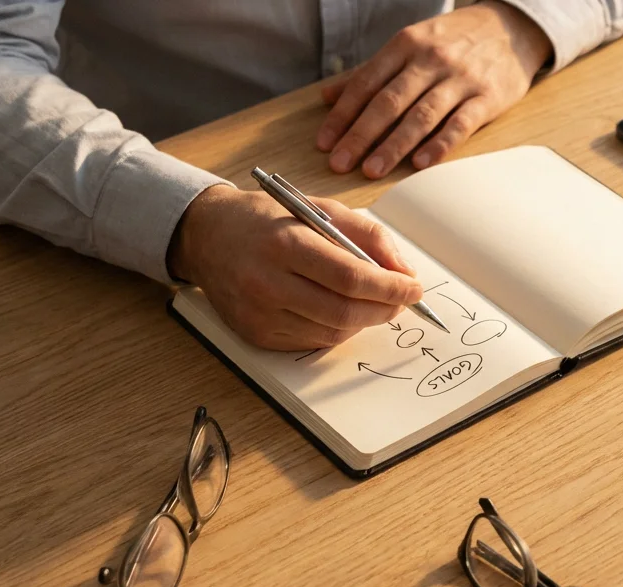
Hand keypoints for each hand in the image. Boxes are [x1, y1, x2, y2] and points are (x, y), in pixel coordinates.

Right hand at [167, 186, 422, 350]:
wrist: (208, 236)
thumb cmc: (269, 220)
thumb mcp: (319, 210)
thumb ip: (367, 237)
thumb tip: (404, 272)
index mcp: (284, 243)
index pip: (350, 276)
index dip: (390, 287)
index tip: (414, 288)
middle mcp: (267, 282)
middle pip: (344, 311)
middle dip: (385, 309)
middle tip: (401, 300)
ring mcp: (258, 313)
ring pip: (332, 332)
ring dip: (364, 320)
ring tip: (373, 302)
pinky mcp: (256, 334)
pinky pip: (312, 341)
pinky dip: (337, 329)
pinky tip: (339, 310)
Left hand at [315, 1, 551, 177]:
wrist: (510, 27)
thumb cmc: (454, 40)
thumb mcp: (410, 44)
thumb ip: (370, 72)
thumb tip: (328, 96)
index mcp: (406, 44)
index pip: (366, 83)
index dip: (343, 115)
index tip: (325, 143)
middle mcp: (431, 59)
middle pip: (389, 102)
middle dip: (360, 136)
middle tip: (340, 164)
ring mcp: (460, 79)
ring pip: (421, 115)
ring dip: (394, 146)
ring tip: (372, 170)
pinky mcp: (487, 97)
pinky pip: (460, 124)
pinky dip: (439, 145)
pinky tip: (420, 165)